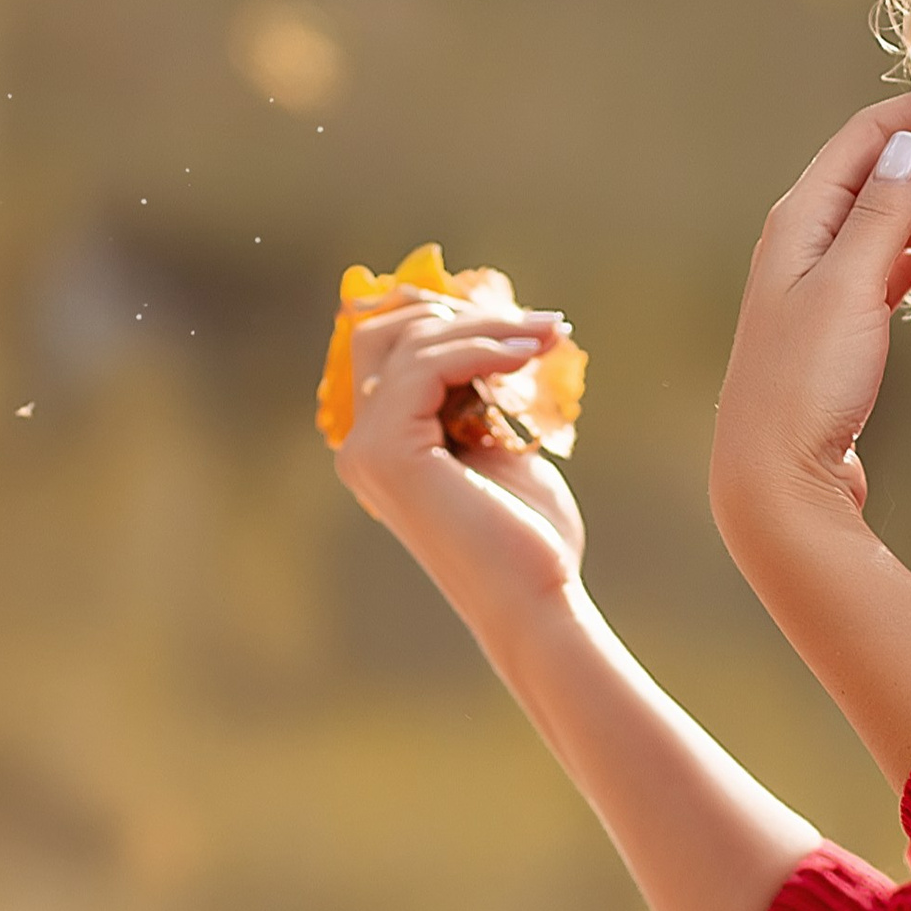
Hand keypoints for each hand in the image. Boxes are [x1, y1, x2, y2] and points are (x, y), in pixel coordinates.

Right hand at [332, 284, 585, 610]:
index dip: (449, 317)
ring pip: (414, 343)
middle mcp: (359, 447)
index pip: (391, 349)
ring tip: (552, 334)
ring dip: (491, 327)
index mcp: (381, 446)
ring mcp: (367, 451)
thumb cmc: (528, 535)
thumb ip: (479, 393)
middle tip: (540, 323)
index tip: (523, 318)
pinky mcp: (388, 453)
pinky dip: (484, 348)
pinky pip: (429, 366)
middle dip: (466, 313)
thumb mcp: (501, 443)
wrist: (537, 598)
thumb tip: (492, 327)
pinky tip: (531, 355)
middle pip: (388, 334)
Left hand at [709, 83, 910, 577]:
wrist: (775, 481)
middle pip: (886, 175)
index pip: (870, 136)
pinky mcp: (838, 322)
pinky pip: (890, 260)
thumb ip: (881, 214)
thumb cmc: (806, 384)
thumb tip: (908, 144)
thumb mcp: (849, 288)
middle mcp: (804, 239)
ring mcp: (820, 281)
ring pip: (893, 219)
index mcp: (801, 218)